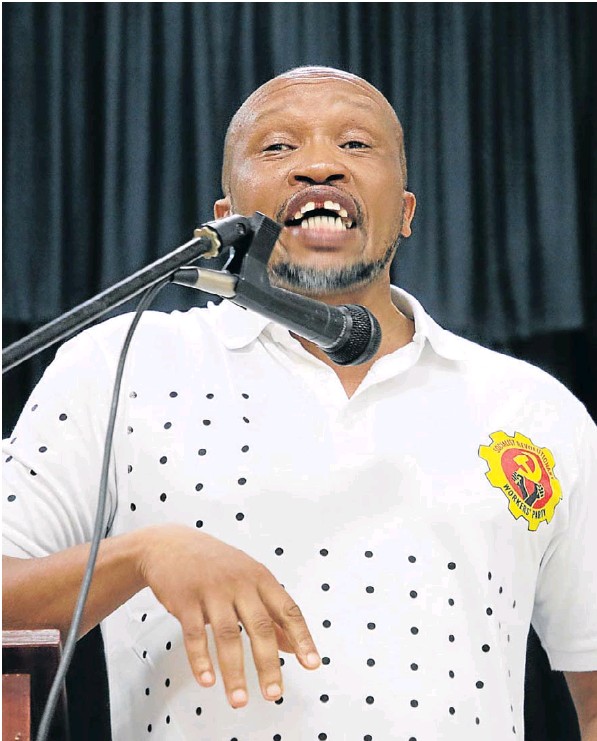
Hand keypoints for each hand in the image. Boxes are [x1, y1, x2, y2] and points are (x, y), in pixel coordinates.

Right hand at [137, 524, 319, 707]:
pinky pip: (195, 634)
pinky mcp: (185, 599)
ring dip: (234, 672)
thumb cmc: (215, 565)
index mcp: (259, 578)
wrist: (171, 545)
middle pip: (259, 626)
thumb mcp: (248, 579)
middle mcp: (239, 582)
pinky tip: (208, 680)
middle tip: (273, 693)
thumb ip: (270, 611)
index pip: (288, 609)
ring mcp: (212, 590)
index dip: (302, 637)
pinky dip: (201, 660)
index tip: (312, 663)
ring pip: (228, 635)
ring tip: (239, 699)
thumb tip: (293, 645)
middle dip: (268, 664)